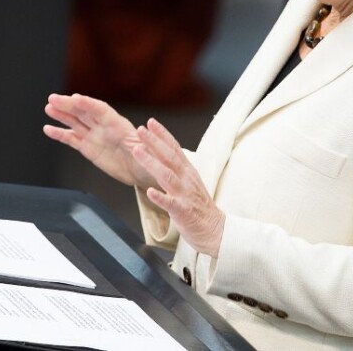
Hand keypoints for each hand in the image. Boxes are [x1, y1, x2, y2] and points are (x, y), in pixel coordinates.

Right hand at [43, 94, 156, 187]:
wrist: (143, 171)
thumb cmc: (149, 159)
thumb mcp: (148, 151)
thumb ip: (142, 145)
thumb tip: (141, 139)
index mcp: (119, 125)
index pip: (101, 110)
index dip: (88, 104)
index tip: (75, 98)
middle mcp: (104, 127)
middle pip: (84, 112)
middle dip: (69, 105)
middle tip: (53, 98)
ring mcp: (95, 136)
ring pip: (75, 122)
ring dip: (61, 114)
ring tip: (48, 107)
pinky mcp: (88, 148)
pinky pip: (71, 138)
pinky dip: (59, 133)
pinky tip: (48, 129)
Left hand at [132, 118, 225, 256]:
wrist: (216, 230)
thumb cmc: (198, 207)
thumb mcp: (189, 181)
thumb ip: (177, 168)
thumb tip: (162, 153)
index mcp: (187, 172)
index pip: (175, 148)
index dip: (162, 134)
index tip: (150, 122)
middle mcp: (186, 179)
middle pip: (169, 157)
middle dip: (154, 142)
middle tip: (140, 129)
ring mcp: (185, 195)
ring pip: (166, 175)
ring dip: (151, 162)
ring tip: (137, 151)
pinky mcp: (183, 211)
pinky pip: (170, 203)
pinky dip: (160, 197)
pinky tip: (150, 192)